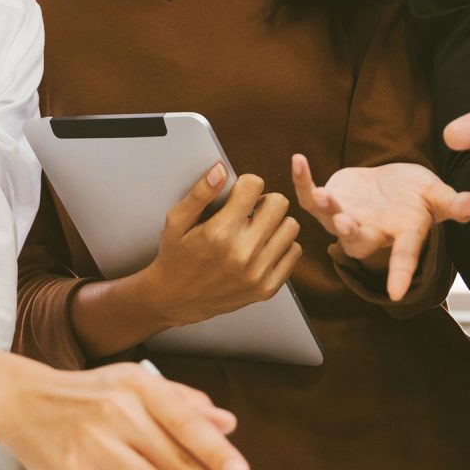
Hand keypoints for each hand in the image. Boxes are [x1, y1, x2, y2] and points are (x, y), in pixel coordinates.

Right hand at [0, 363, 256, 469]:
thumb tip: (230, 424)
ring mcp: (94, 446)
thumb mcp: (132, 385)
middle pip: (177, 462)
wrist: (19, 399)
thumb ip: (182, 403)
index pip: (187, 423)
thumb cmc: (86, 395)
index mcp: (141, 388)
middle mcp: (119, 414)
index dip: (217, 452)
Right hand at [131, 164, 303, 327]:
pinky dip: (282, 246)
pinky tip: (263, 248)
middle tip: (249, 212)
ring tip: (257, 230)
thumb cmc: (175, 256)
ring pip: (291, 226)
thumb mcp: (176, 221)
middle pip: (279, 203)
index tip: (238, 195)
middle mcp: (242, 253)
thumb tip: (221, 169)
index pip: (255, 185)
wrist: (175, 299)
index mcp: (219, 232)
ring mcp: (257, 273)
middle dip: (264, 201)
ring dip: (276, 223)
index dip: (246, 184)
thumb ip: (200, 193)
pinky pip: (294, 252)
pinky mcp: (267, 288)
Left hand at [291, 156, 469, 300]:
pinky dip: (302, 180)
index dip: (400, 273)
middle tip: (346, 223)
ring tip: (323, 193)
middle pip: (357, 240)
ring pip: (330, 219)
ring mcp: (345, 218)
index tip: (396, 293)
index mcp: (401, 233)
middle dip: (350, 232)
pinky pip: (310, 195)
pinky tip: (298, 161)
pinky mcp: (328, 201)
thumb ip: (451, 203)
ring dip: (325, 207)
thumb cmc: (416, 194)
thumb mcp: (436, 195)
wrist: (392, 184)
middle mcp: (371, 231)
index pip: (403, 256)